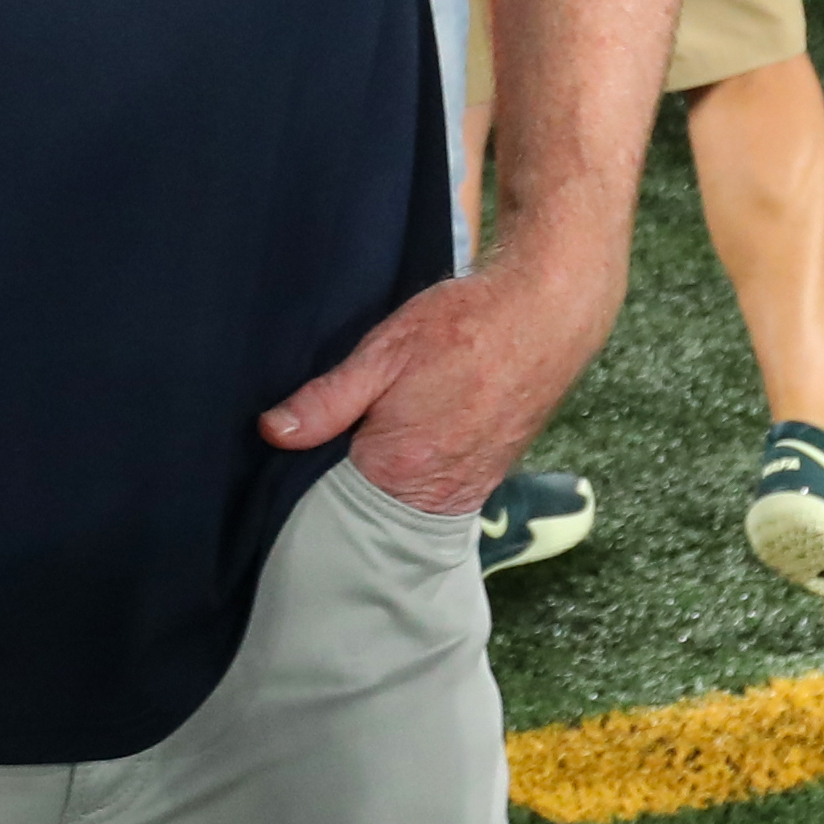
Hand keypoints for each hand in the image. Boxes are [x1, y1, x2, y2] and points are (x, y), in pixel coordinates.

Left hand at [259, 253, 613, 512]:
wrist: (548, 313)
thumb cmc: (465, 326)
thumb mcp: (383, 352)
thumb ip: (328, 400)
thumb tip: (274, 432)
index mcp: (396, 468)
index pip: (332, 503)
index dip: (311, 480)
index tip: (299, 460)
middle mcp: (437, 494)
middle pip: (373, 511)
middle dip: (351, 485)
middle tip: (342, 440)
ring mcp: (471, 490)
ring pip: (409, 503)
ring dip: (391, 480)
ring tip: (384, 433)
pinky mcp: (493, 476)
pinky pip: (444, 493)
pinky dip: (424, 475)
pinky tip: (418, 435)